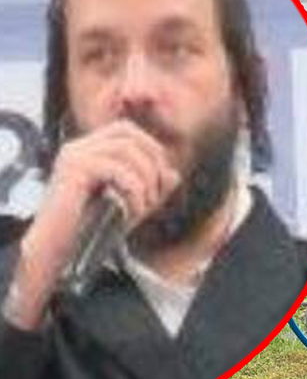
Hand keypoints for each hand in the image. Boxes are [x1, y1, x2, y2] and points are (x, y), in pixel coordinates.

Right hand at [5, 120, 179, 328]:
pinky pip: (117, 169)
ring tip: (145, 206)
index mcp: (89, 150)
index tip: (162, 178)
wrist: (59, 248)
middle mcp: (78, 147)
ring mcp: (74, 156)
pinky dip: (134, 191)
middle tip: (157, 194)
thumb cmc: (93, 228)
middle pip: (128, 134)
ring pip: (126, 149)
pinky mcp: (73, 170)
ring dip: (146, 179)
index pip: (126, 130)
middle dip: (152, 162)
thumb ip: (153, 188)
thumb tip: (175, 174)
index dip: (151, 147)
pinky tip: (133, 211)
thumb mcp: (132, 204)